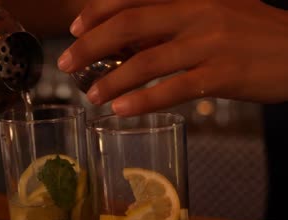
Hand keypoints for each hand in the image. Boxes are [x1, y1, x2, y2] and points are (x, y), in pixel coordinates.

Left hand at [58, 0, 287, 115]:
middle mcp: (196, 12)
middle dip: (90, 45)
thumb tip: (126, 43)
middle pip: (129, 26)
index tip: (75, 28)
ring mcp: (210, 44)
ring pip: (146, 61)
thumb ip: (171, 22)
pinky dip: (143, 100)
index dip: (98, 12)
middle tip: (67, 64)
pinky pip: (174, 89)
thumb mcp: (212, 12)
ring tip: (91, 96)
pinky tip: (121, 109)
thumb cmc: (250, 32)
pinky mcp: (222, 74)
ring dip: (112, 80)